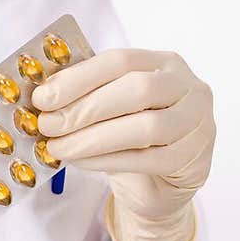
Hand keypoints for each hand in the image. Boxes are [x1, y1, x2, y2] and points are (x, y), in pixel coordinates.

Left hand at [31, 49, 215, 240]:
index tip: (42, 97)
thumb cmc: (132, 132)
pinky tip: (80, 161)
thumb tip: (44, 96)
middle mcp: (189, 87)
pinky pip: (147, 160)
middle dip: (85, 108)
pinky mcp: (192, 160)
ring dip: (92, 138)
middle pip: (137, 90)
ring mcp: (196, 124)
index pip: (121, 60)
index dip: (79, 77)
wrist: (162, 179)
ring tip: (59, 148)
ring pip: (144, 127)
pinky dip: (107, 160)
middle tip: (47, 125)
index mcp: (165, 62)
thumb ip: (89, 93)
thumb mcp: (114, 103)